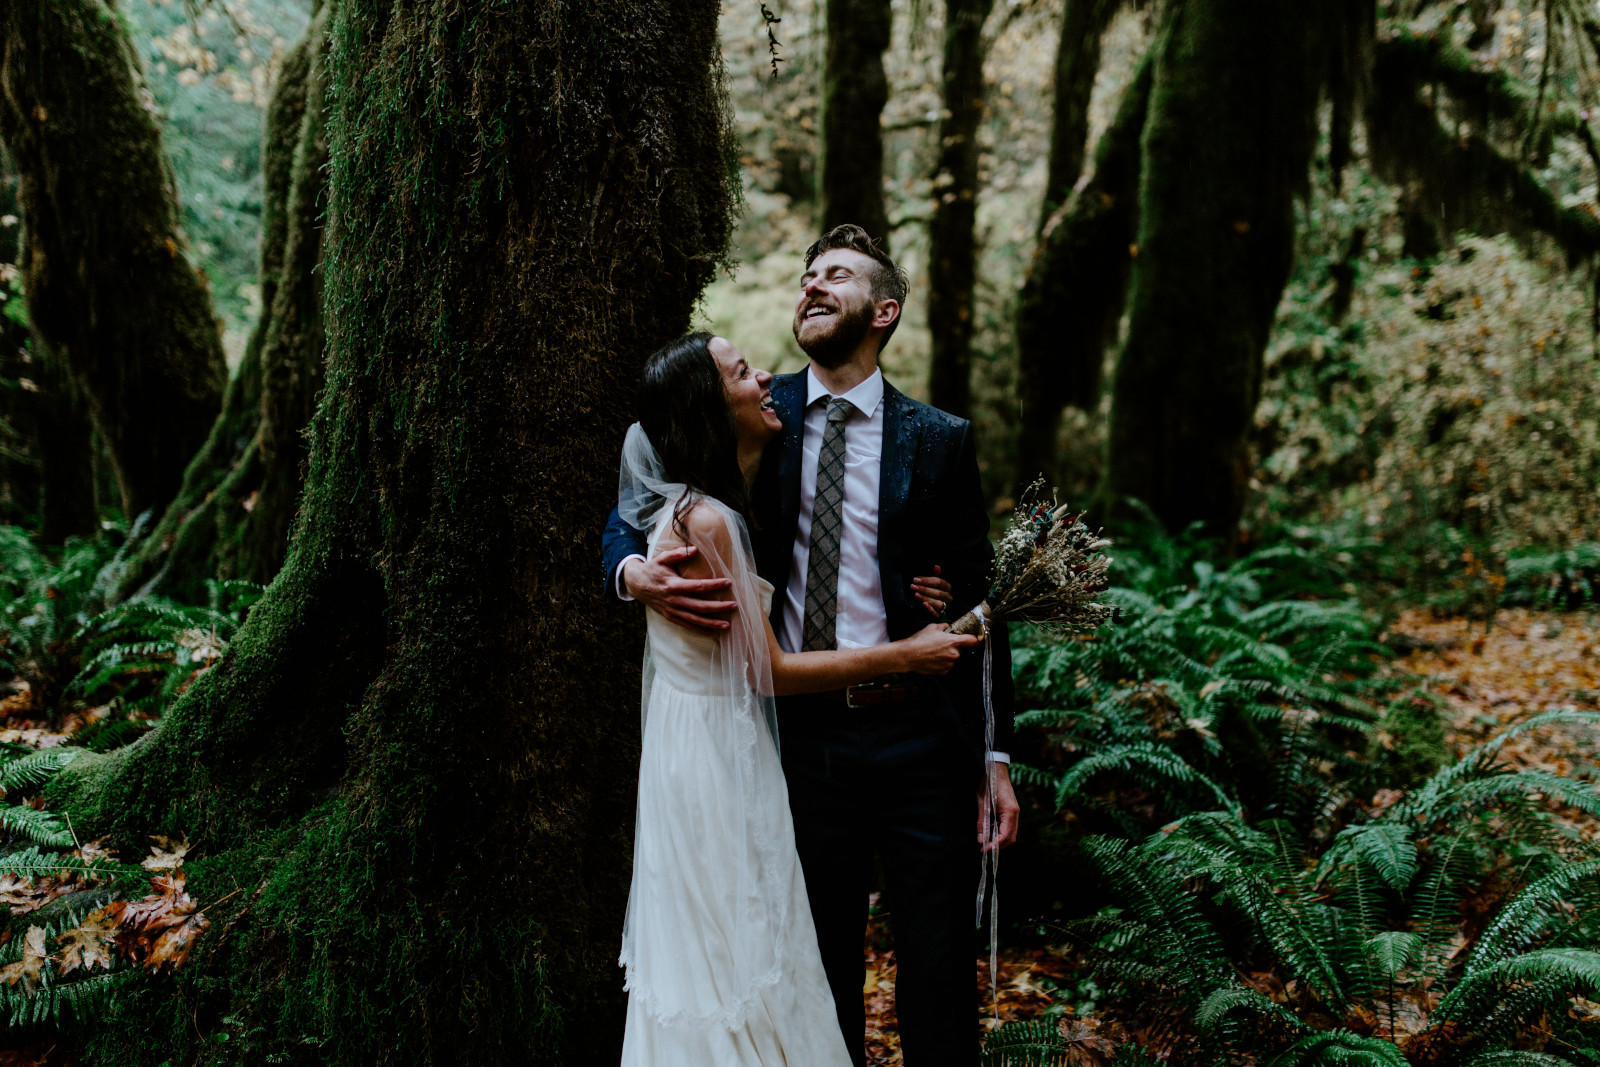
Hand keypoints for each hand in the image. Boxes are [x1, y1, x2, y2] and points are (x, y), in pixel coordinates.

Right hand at [621, 546, 735, 633]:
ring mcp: (672, 611)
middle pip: (699, 606)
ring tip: (727, 625)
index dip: (714, 585)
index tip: (728, 582)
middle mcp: (674, 600)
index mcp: (673, 585)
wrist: (636, 585)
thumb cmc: (653, 569)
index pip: (698, 586)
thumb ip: (677, 555)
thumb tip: (694, 550)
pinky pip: (688, 626)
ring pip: (695, 619)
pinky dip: (701, 631)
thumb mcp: (662, 559)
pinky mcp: (671, 617)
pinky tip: (713, 634)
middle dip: (718, 607)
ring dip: (711, 623)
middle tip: (734, 605)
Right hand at [896, 623, 979, 675]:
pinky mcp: (944, 672)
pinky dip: (943, 663)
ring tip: (935, 652)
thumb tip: (948, 627)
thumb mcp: (932, 627)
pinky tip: (933, 659)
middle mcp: (954, 654)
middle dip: (955, 647)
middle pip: (962, 650)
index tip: (972, 639)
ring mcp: (949, 664)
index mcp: (953, 642)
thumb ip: (944, 627)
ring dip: (948, 655)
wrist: (908, 655)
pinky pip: (947, 666)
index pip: (972, 640)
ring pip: (954, 658)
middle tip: (943, 644)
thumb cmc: (920, 640)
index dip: (973, 639)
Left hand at [911, 565, 952, 618]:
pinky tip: (923, 604)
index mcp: (948, 587)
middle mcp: (948, 597)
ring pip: (938, 603)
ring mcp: (946, 607)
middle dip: (924, 589)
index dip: (927, 580)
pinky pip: (937, 614)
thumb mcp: (936, 583)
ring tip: (916, 594)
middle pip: (938, 593)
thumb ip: (936, 575)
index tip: (916, 579)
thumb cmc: (936, 592)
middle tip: (913, 586)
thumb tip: (937, 566)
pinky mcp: (941, 616)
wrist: (939, 607)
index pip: (939, 582)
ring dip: (926, 598)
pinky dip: (931, 609)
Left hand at [978, 762, 1019, 852]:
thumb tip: (980, 839)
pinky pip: (1009, 827)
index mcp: (1010, 812)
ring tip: (986, 842)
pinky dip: (1001, 833)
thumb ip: (982, 822)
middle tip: (984, 848)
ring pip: (1011, 833)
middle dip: (999, 846)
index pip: (1005, 836)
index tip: (984, 848)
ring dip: (1000, 840)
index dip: (995, 845)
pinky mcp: (1012, 811)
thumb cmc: (989, 783)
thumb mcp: (982, 803)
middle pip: (1011, 838)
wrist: (996, 770)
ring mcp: (1015, 812)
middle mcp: (1015, 814)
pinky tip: (991, 833)